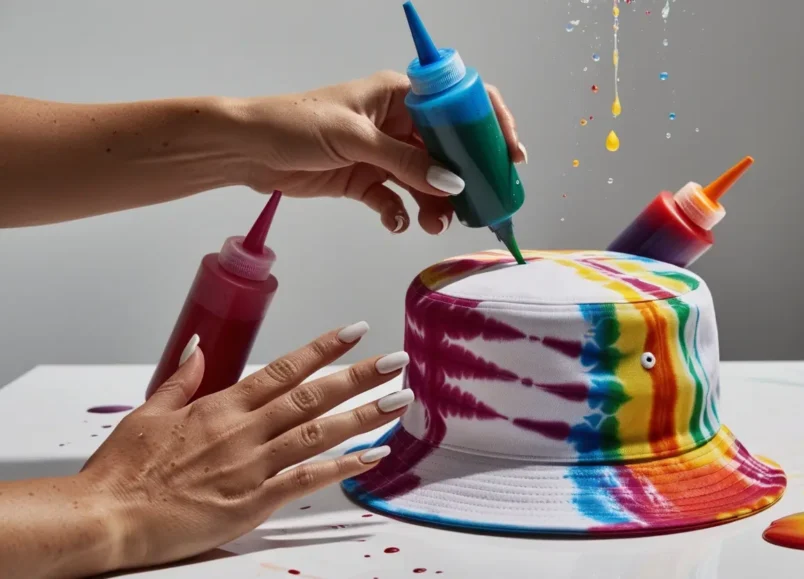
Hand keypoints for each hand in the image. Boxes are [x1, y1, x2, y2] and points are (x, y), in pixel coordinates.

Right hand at [78, 324, 412, 571]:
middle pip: (312, 396)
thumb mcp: (149, 413)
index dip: (322, 348)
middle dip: (359, 376)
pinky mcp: (253, 502)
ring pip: (319, 432)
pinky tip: (373, 457)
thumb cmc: (123, 471)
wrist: (106, 517)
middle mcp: (243, 430)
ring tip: (399, 400)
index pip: (283, 369)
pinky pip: (307, 479)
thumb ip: (181, 379)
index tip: (354, 331)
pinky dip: (343, 467)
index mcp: (219, 406)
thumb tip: (197, 346)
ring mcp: (251, 466)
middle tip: (396, 362)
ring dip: (364, 415)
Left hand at [241, 70, 525, 234]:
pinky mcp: (366, 181)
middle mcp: (397, 123)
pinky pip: (397, 200)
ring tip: (434, 224)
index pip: (458, 104)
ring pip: (426, 181)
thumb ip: (405, 162)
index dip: (489, 126)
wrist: (247, 150)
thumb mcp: (355, 138)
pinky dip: (401, 214)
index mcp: (400, 96)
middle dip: (465, 178)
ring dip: (434, 204)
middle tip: (479, 205)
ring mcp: (383, 154)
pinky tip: (396, 222)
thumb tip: (451, 183)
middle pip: (448, 150)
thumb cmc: (295, 123)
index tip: (509, 154)